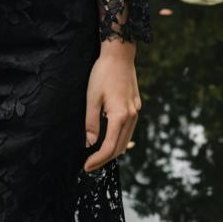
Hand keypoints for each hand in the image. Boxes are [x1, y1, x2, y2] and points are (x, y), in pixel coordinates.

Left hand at [83, 43, 140, 172]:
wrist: (119, 55)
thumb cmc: (102, 74)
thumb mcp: (92, 97)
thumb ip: (91, 122)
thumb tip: (90, 143)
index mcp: (120, 116)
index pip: (109, 147)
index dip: (97, 160)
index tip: (86, 167)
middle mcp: (131, 116)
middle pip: (120, 147)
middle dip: (105, 159)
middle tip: (90, 164)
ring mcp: (136, 111)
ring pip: (126, 139)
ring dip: (113, 149)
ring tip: (97, 154)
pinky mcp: (136, 106)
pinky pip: (129, 128)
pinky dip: (119, 138)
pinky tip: (108, 137)